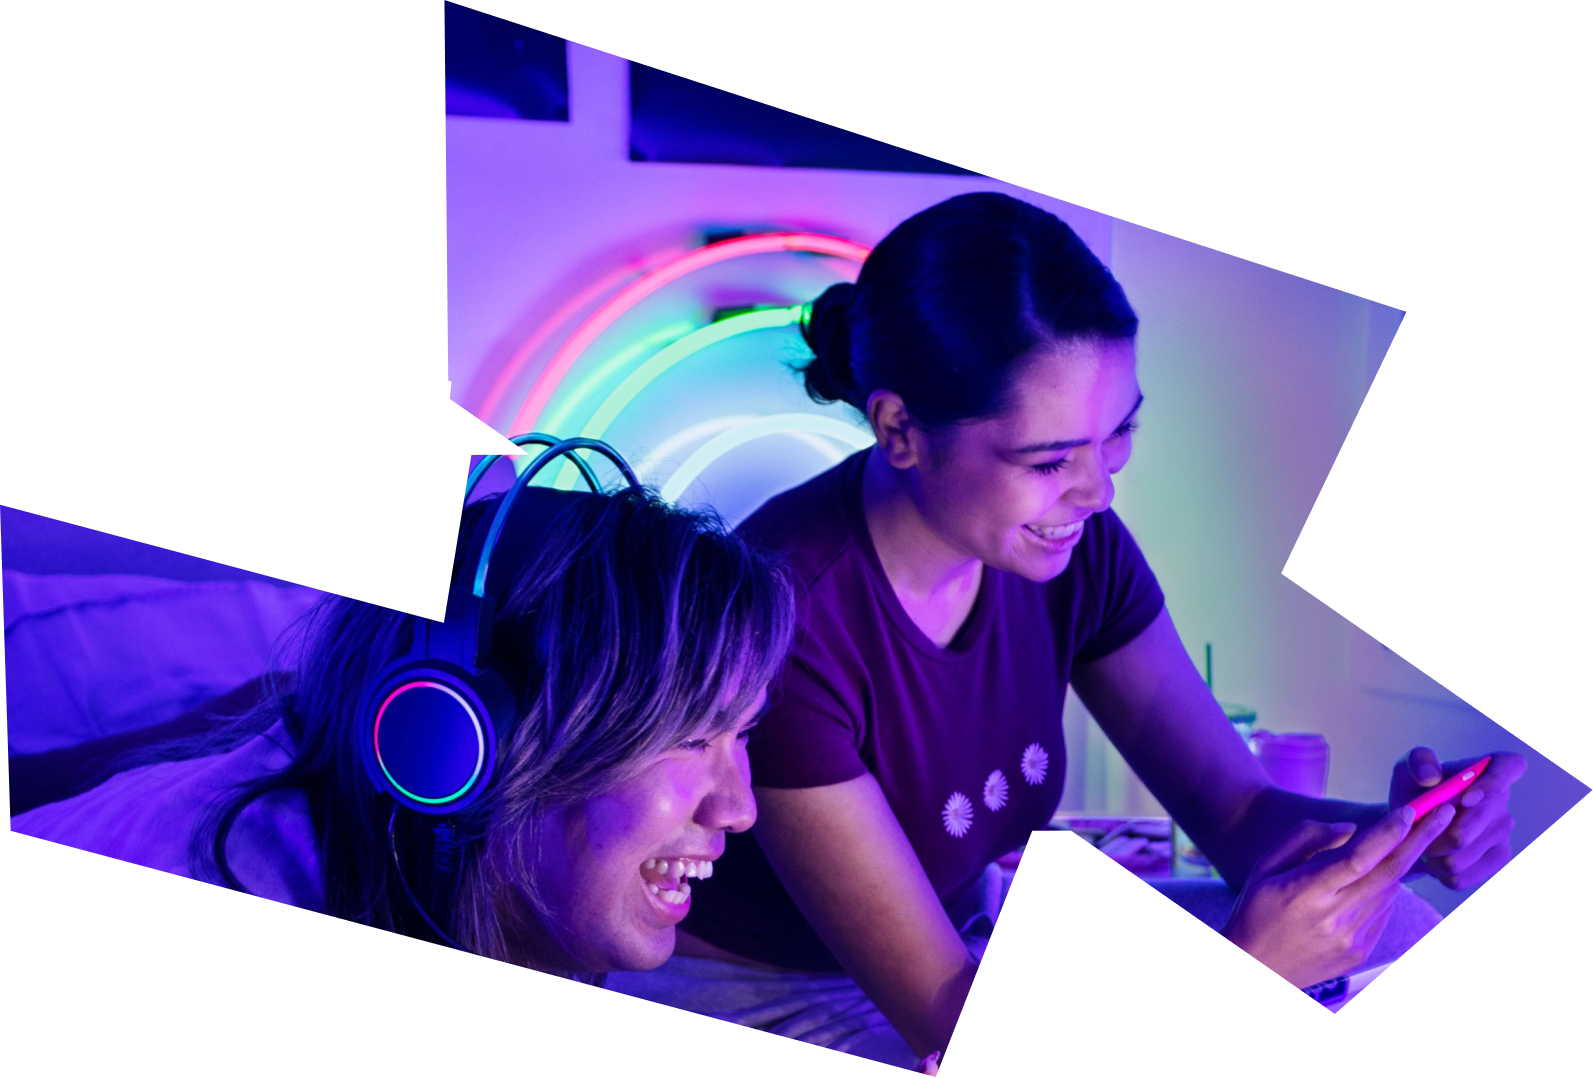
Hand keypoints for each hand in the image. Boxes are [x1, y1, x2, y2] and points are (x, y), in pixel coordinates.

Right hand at [1220, 803, 1453, 988]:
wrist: (1256, 969)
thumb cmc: (1255, 910)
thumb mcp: (1263, 866)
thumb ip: (1304, 838)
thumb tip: (1351, 829)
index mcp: (1306, 892)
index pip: (1358, 858)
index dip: (1388, 833)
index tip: (1410, 811)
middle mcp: (1334, 917)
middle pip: (1389, 872)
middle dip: (1420, 839)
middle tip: (1445, 812)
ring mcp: (1351, 938)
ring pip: (1390, 890)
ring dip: (1397, 864)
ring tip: (1391, 847)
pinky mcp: (1360, 951)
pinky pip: (1383, 912)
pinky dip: (1383, 890)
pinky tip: (1369, 883)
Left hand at [1390, 748, 1524, 889]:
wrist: (1413, 825)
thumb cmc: (1412, 791)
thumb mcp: (1406, 770)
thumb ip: (1416, 762)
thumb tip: (1431, 776)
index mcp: (1487, 767)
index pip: (1510, 766)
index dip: (1493, 785)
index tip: (1465, 798)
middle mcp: (1502, 798)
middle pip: (1474, 823)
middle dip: (1436, 831)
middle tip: (1415, 831)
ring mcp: (1503, 829)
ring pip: (1463, 854)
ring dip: (1433, 854)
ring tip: (1422, 843)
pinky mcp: (1498, 857)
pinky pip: (1464, 875)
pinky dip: (1440, 872)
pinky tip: (1434, 859)